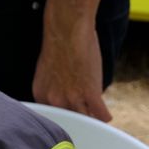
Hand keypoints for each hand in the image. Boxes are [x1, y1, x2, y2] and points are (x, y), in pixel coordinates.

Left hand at [33, 0, 111, 121]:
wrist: (67, 28)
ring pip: (86, 120)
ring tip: (97, 118)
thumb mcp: (50, 70)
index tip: (72, 115)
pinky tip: (106, 115)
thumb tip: (69, 94)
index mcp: (41, 94)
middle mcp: (54, 100)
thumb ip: (56, 86)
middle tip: (86, 118)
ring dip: (93, 119)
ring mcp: (72, 98)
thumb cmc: (60, 42)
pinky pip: (101, 115)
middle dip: (79, 118)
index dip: (65, 113)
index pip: (54, 115)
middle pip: (70, 119)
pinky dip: (105, 116)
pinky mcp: (90, 93)